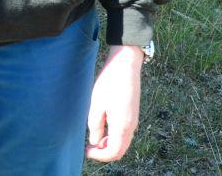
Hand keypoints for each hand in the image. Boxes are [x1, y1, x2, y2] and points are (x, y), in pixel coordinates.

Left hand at [86, 44, 142, 161]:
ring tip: (94, 138)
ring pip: (123, 143)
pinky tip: (103, 129)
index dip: (99, 156)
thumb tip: (95, 142)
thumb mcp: (97, 104)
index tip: (86, 151)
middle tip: (89, 148)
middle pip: (120, 150)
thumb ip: (95, 126)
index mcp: (122, 125)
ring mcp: (134, 121)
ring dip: (109, 145)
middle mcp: (131, 126)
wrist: (125, 64)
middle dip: (104, 153)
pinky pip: (125, 134)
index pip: (113, 152)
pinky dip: (114, 137)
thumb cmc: (109, 82)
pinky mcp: (133, 114)